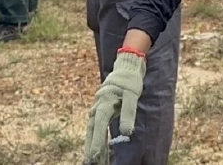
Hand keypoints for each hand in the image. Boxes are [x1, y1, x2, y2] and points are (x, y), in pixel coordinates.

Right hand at [83, 49, 146, 164]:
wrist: (126, 67)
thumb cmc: (130, 81)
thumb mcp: (132, 96)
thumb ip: (128, 113)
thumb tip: (126, 132)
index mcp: (104, 104)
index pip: (99, 126)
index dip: (96, 142)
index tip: (94, 156)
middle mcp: (98, 107)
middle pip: (92, 130)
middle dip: (91, 147)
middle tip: (91, 162)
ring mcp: (98, 108)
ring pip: (93, 129)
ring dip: (93, 144)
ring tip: (95, 160)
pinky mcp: (101, 109)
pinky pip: (97, 126)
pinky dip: (98, 137)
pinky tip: (100, 147)